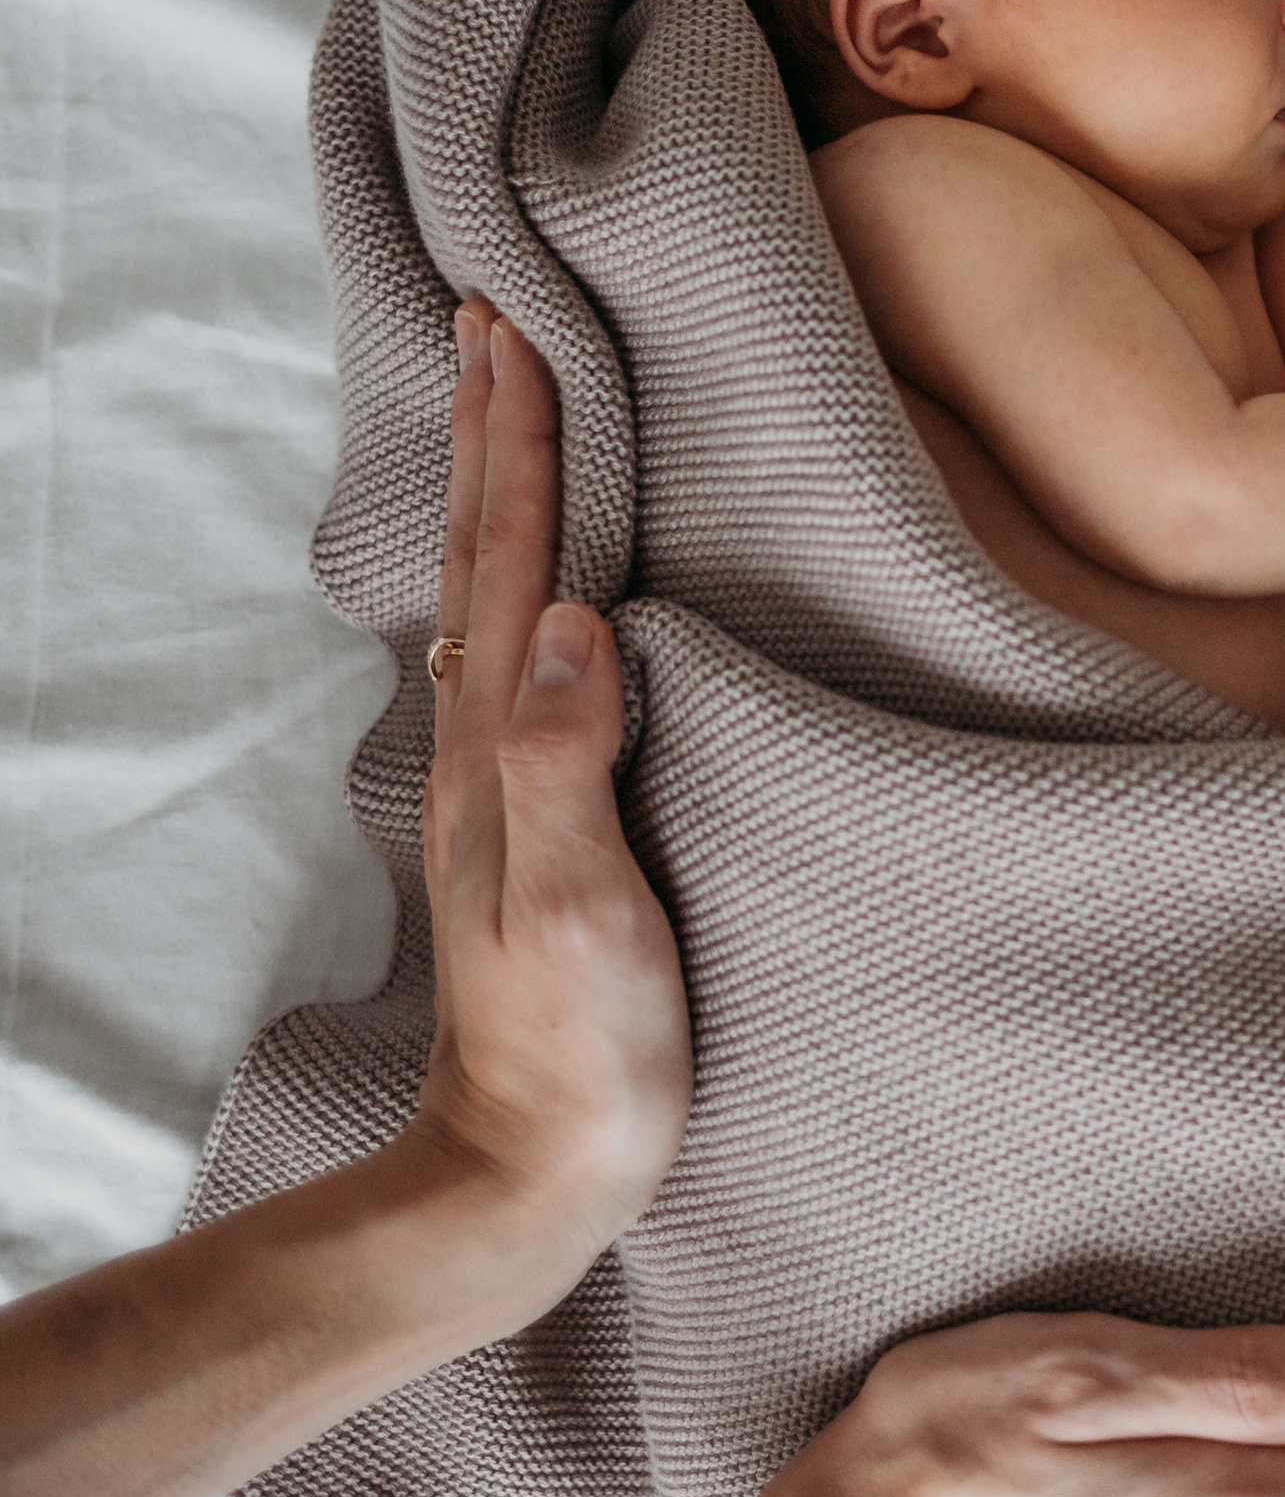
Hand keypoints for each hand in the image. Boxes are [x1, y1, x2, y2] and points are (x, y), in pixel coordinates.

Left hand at [412, 308, 691, 1269]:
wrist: (530, 1177)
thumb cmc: (581, 1058)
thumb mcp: (588, 913)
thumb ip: (572, 765)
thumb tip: (576, 618)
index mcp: (504, 752)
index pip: (515, 564)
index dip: (520, 445)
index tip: (516, 327)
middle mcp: (485, 753)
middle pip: (483, 560)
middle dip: (492, 434)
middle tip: (491, 318)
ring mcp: (500, 791)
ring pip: (490, 602)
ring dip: (495, 496)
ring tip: (506, 412)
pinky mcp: (534, 827)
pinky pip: (516, 662)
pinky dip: (518, 581)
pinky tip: (535, 588)